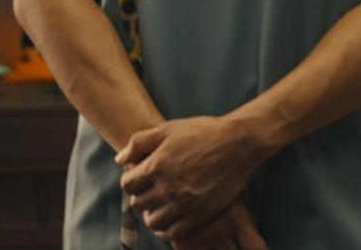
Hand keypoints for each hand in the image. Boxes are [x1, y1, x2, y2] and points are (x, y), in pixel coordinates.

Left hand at [117, 116, 267, 241]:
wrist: (240, 143)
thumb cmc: (206, 132)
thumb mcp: (170, 128)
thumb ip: (140, 141)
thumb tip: (120, 159)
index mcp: (156, 165)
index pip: (127, 185)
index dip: (132, 181)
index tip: (142, 178)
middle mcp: (166, 187)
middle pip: (138, 204)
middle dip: (142, 196)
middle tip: (154, 190)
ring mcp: (183, 203)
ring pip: (153, 220)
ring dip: (153, 214)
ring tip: (162, 205)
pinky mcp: (199, 213)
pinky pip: (173, 232)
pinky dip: (167, 229)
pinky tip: (171, 220)